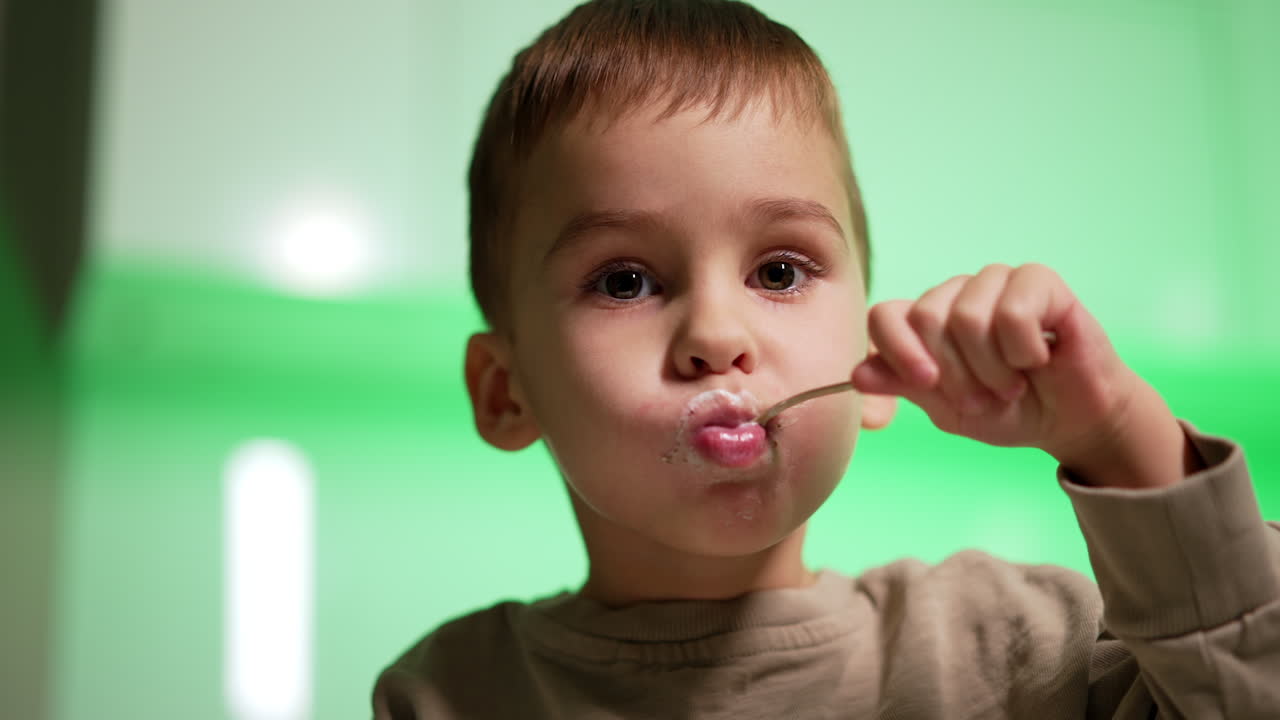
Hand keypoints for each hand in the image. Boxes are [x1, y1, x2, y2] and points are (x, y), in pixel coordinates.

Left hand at [851, 264, 1190, 486]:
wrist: (1070, 421)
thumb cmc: (1007, 410)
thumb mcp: (946, 408)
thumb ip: (903, 386)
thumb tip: (858, 374)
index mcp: (923, 321)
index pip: (885, 316)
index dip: (898, 351)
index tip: (926, 384)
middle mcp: (955, 294)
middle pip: (926, 318)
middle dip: (956, 374)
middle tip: (985, 397)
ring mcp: (995, 282)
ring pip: (967, 316)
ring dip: (993, 368)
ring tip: (1013, 383)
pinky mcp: (1038, 280)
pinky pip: (1013, 310)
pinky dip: (1024, 349)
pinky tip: (1040, 357)